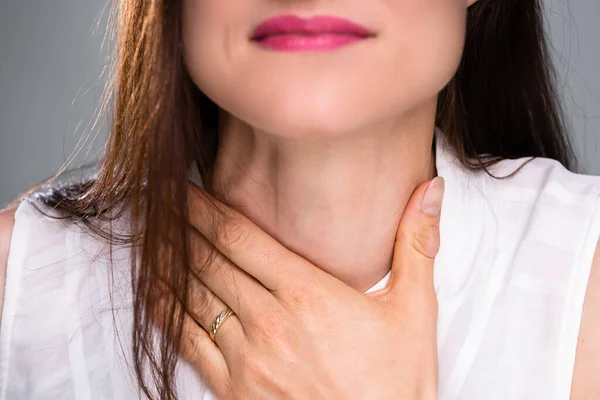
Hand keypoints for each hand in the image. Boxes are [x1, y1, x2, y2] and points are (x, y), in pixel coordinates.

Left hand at [153, 176, 444, 399]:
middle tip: (157, 202)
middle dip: (179, 227)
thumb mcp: (416, 311)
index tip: (183, 189)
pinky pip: (188, 343)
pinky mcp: (234, 391)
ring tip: (147, 237)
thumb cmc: (395, 385)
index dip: (205, 209)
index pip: (240, 238)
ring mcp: (247, 359)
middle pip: (209, 260)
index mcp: (308, 294)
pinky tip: (155, 295)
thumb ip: (416, 245)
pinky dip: (167, 313)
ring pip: (191, 297)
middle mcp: (270, 322)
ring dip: (166, 263)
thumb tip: (430, 192)